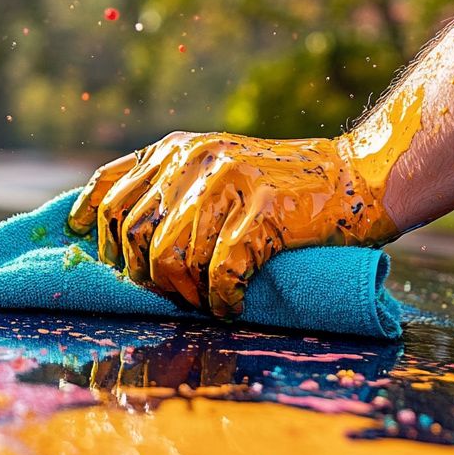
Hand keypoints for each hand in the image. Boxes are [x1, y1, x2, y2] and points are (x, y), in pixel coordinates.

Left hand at [67, 131, 396, 317]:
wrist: (355, 179)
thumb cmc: (280, 189)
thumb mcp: (214, 171)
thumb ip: (168, 190)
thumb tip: (114, 234)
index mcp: (175, 151)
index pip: (109, 194)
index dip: (98, 234)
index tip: (105, 261)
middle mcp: (193, 161)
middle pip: (133, 235)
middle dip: (145, 276)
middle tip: (175, 293)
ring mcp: (229, 184)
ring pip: (169, 259)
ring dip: (185, 293)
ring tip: (207, 300)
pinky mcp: (263, 210)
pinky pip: (220, 272)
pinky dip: (223, 299)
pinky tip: (233, 304)